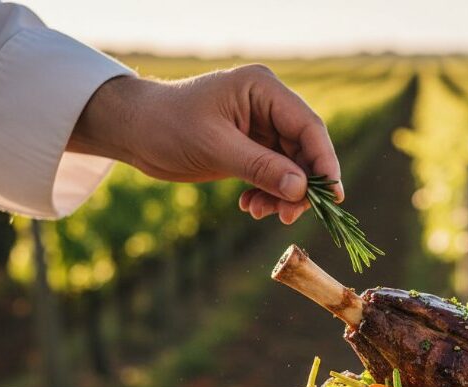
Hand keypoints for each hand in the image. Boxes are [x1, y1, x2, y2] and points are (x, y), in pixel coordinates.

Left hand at [67, 65, 342, 224]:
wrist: (134, 131)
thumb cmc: (168, 126)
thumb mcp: (215, 147)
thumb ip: (261, 167)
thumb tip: (301, 190)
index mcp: (263, 89)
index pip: (308, 126)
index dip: (324, 162)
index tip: (333, 196)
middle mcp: (268, 105)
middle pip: (304, 149)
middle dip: (300, 185)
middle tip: (288, 216)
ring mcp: (262, 126)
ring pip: (292, 166)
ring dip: (283, 194)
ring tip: (264, 213)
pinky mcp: (252, 146)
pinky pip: (274, 173)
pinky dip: (268, 193)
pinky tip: (251, 206)